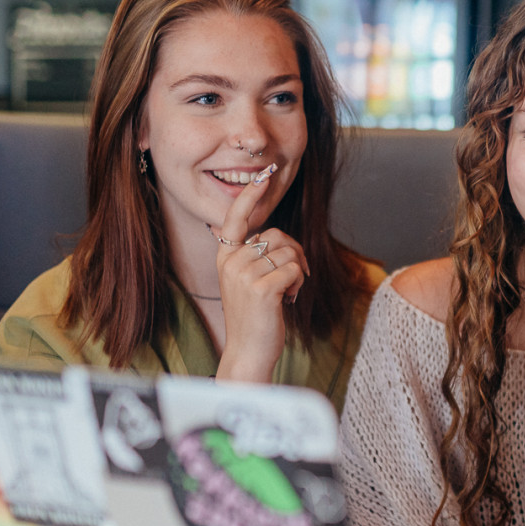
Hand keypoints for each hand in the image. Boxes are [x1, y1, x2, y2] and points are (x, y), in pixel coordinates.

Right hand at [211, 166, 308, 384]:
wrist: (248, 351)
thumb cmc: (254, 317)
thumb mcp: (248, 281)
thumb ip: (256, 257)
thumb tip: (278, 238)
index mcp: (226, 256)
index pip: (236, 217)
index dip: (251, 195)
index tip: (265, 174)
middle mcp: (231, 261)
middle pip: (277, 235)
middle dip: (294, 254)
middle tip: (293, 278)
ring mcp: (244, 274)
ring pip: (289, 252)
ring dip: (297, 273)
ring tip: (286, 293)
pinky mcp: (261, 288)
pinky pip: (295, 269)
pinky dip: (298, 284)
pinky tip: (287, 300)